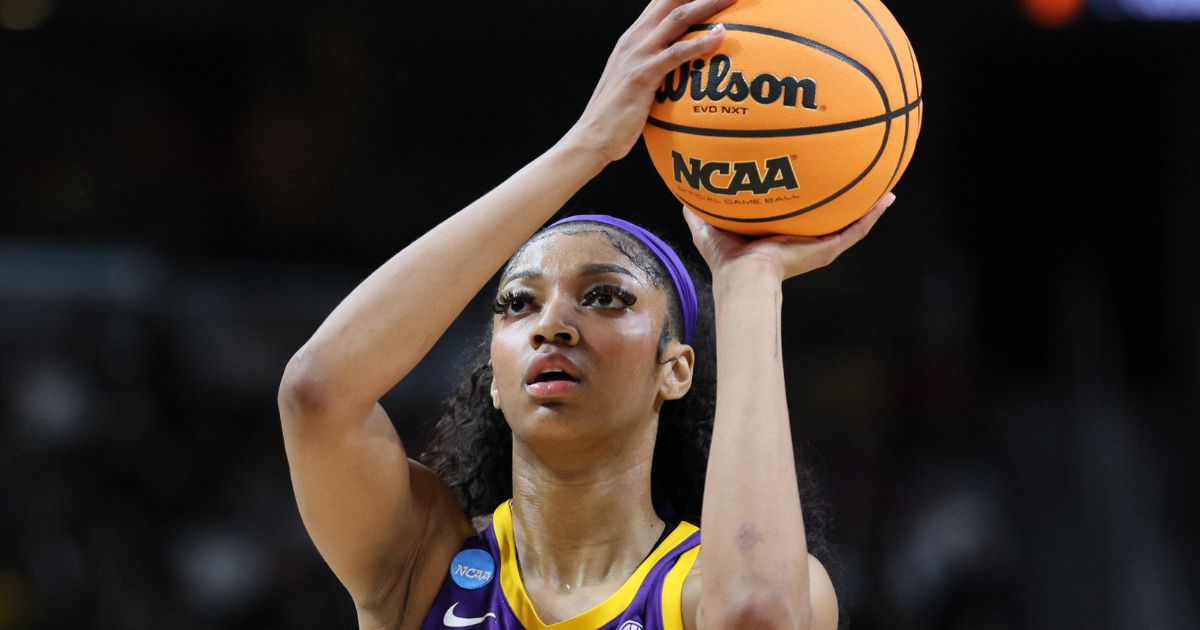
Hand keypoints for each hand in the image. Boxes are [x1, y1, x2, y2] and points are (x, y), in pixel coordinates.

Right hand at [564, 0, 734, 163]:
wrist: (592, 136)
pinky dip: (701, 42)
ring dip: (708, 4)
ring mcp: (638, 54)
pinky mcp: (643, 74)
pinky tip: (721, 35)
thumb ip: (654, 67)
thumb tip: (679, 71)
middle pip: (671, 1)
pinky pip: (677, 53)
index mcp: (633, 37)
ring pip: (677, 18)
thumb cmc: (617, 116)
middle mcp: (634, 39)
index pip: (661, 3)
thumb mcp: (634, 81)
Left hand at [682, 193, 896, 282]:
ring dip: (868, 207)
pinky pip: (856, 230)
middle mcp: (803, 240)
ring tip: (886, 188)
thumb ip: (698, 207)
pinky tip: (887, 198)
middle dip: (843, 200)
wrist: (744, 277)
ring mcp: (818, 246)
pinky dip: (872, 215)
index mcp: (780, 235)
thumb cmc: (725, 259)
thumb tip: (684, 185)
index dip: (807, 199)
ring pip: (850, 224)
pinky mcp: (826, 251)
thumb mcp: (708, 224)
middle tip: (858, 177)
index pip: (799, 215)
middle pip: (828, 218)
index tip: (815, 178)